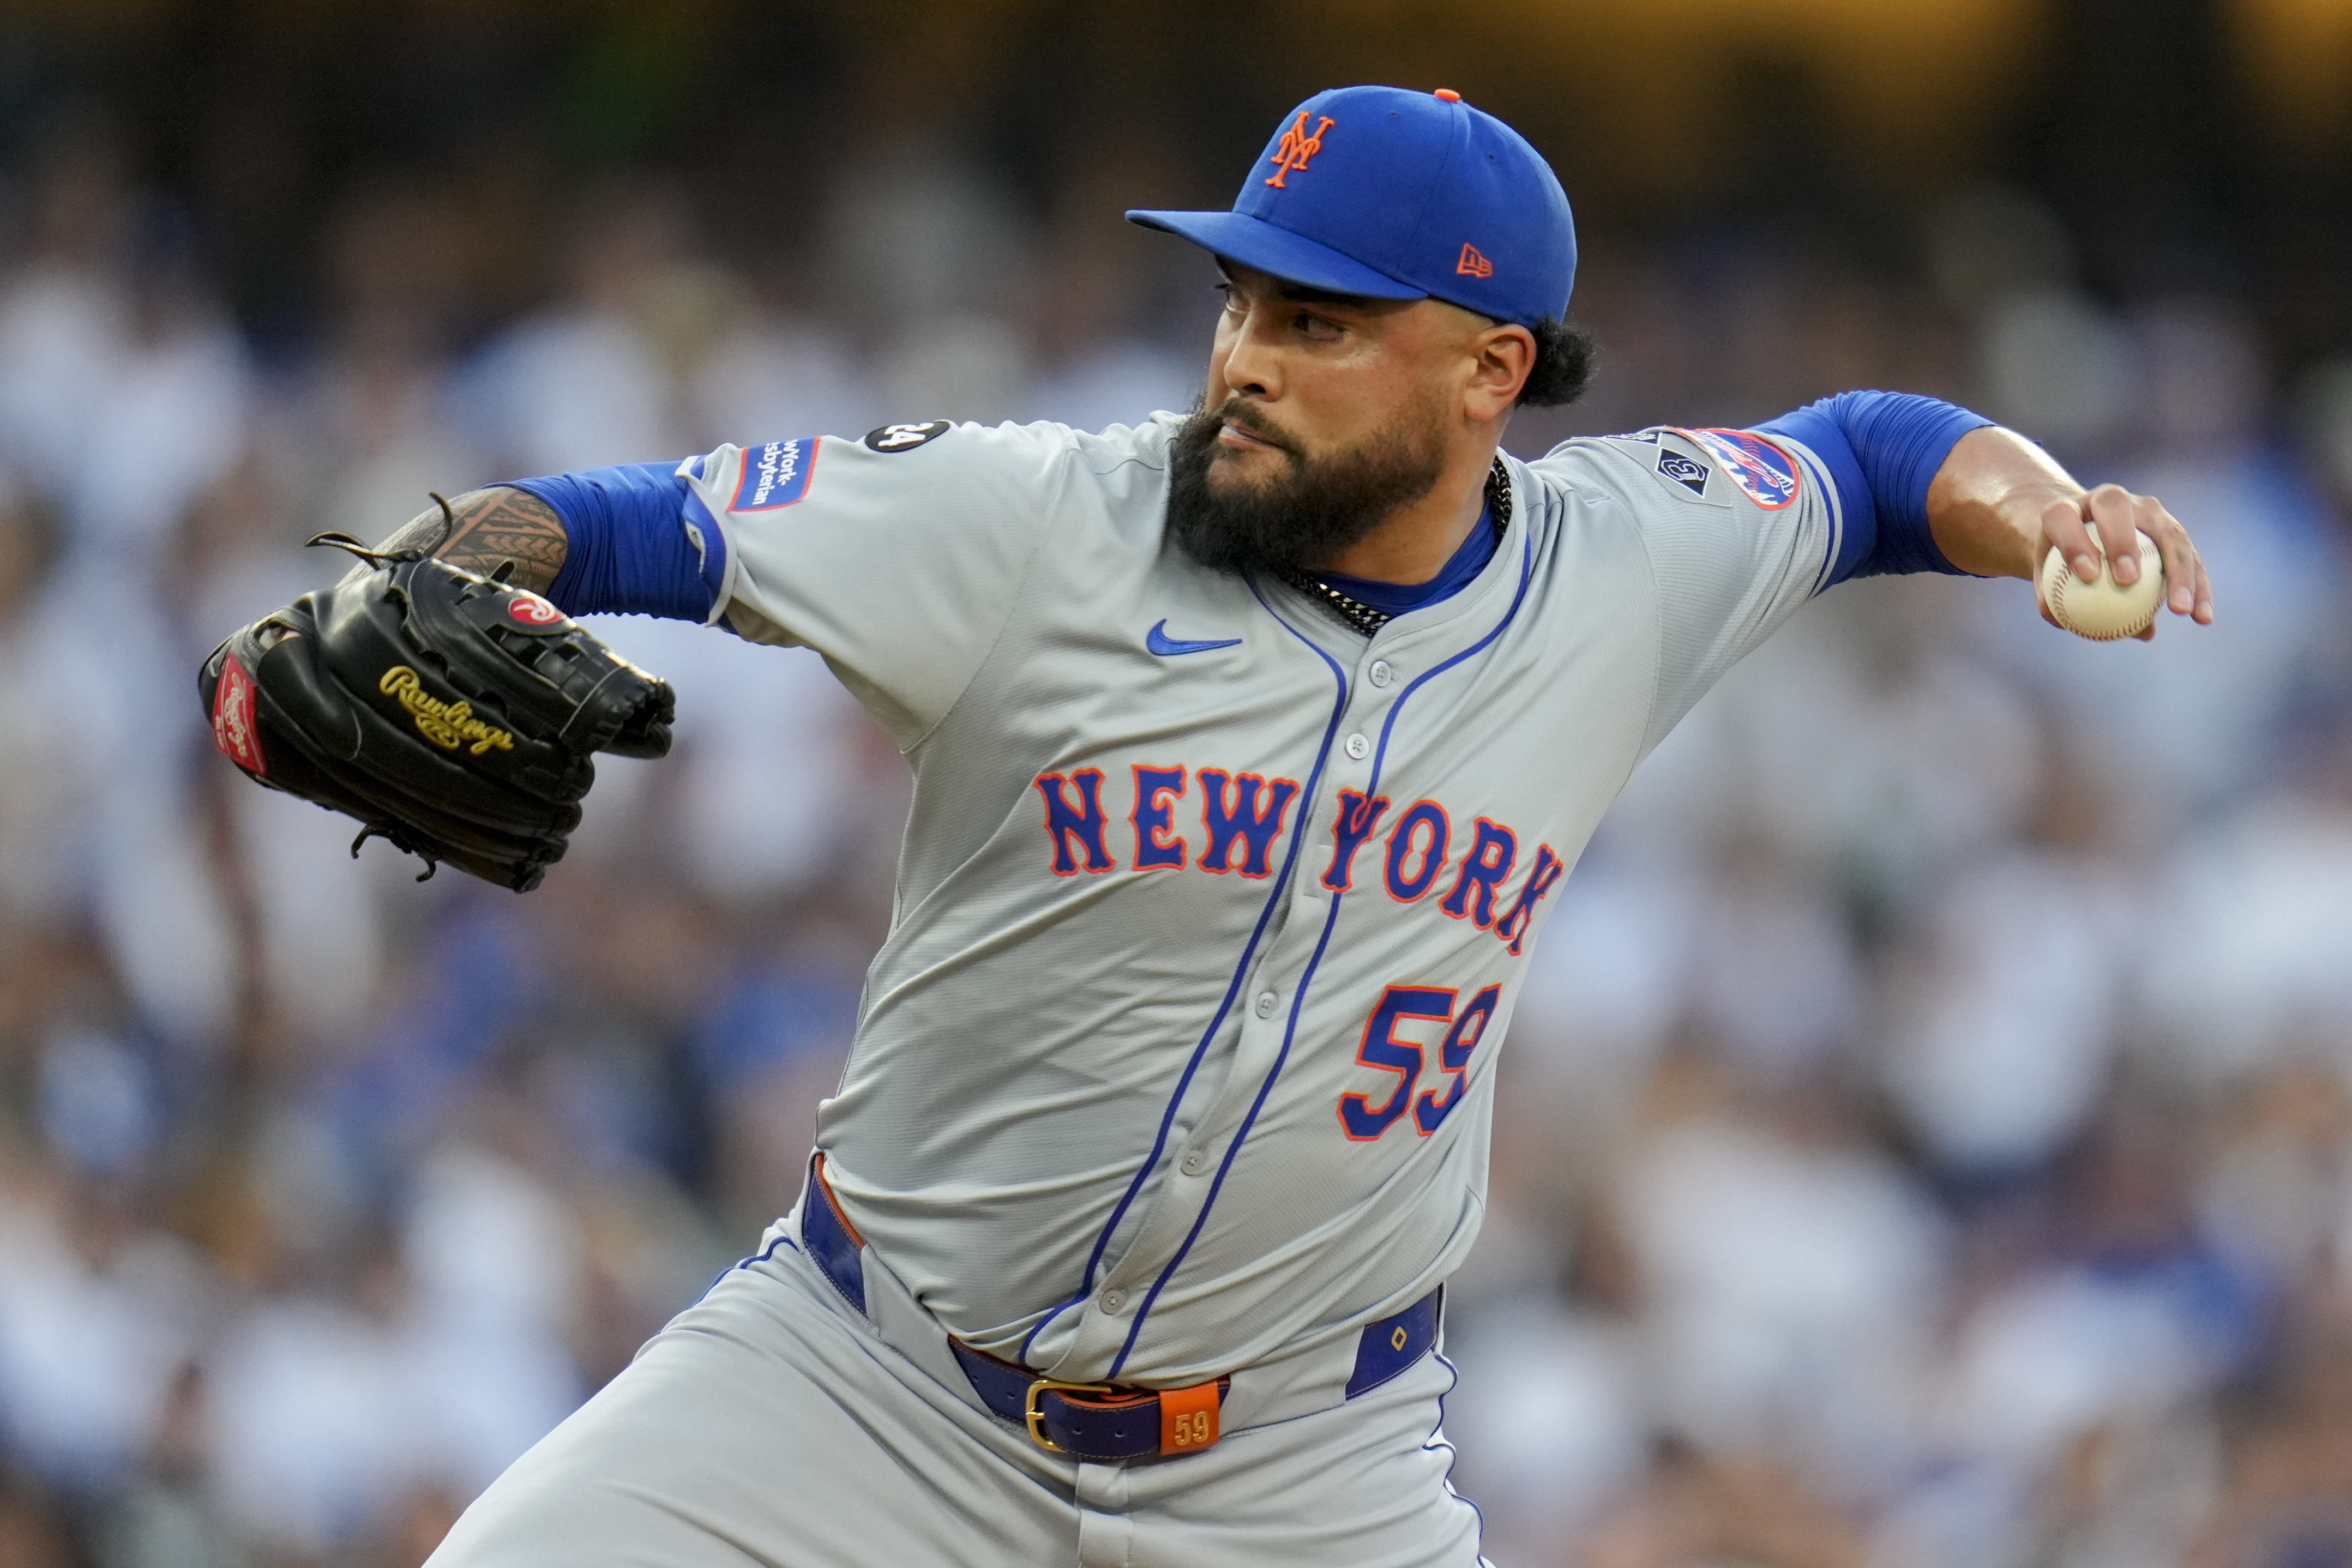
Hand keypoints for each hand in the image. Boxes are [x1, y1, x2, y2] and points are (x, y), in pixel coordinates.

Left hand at [2034, 482, 2212, 640]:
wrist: (2084, 536)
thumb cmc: (2057, 565)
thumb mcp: (2044, 581)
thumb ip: (2048, 599)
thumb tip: (2060, 621)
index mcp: (2068, 508)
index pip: (2064, 517)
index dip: (2074, 541)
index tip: (2088, 575)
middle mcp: (2109, 499)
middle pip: (2117, 507)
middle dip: (2123, 541)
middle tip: (2127, 581)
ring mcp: (2145, 510)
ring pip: (2168, 532)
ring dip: (2178, 571)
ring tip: (2180, 610)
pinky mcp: (2172, 529)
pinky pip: (2190, 556)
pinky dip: (2198, 586)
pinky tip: (2201, 617)